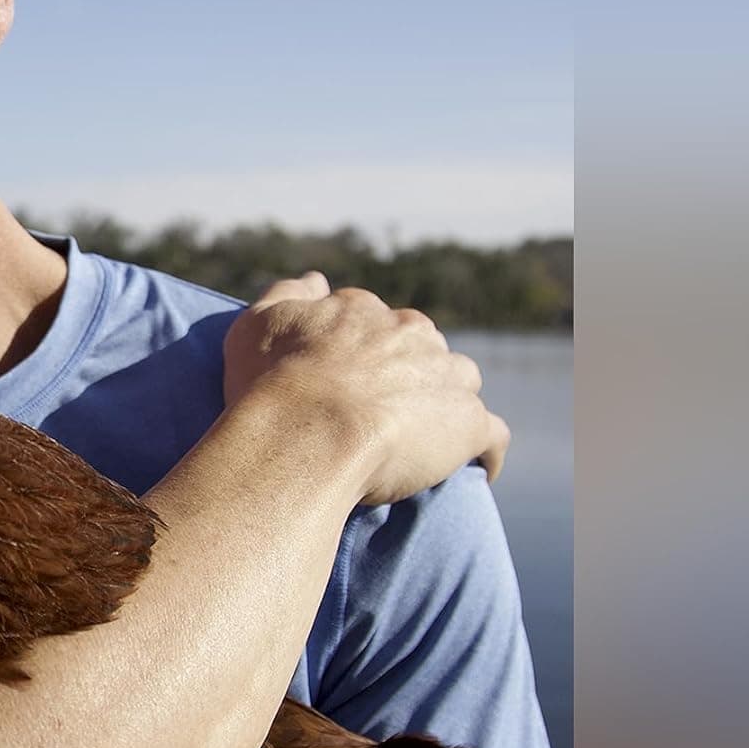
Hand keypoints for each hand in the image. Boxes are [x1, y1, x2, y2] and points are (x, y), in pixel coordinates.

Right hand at [223, 272, 509, 505]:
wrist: (306, 435)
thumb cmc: (271, 384)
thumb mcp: (257, 323)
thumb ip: (288, 294)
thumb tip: (316, 279)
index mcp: (362, 312)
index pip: (370, 322)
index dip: (357, 351)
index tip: (341, 379)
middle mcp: (411, 333)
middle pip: (420, 346)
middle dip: (406, 371)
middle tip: (377, 410)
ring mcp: (444, 376)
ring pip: (460, 381)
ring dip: (447, 401)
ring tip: (426, 436)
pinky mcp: (467, 424)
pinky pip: (491, 435)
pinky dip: (484, 449)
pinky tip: (477, 468)